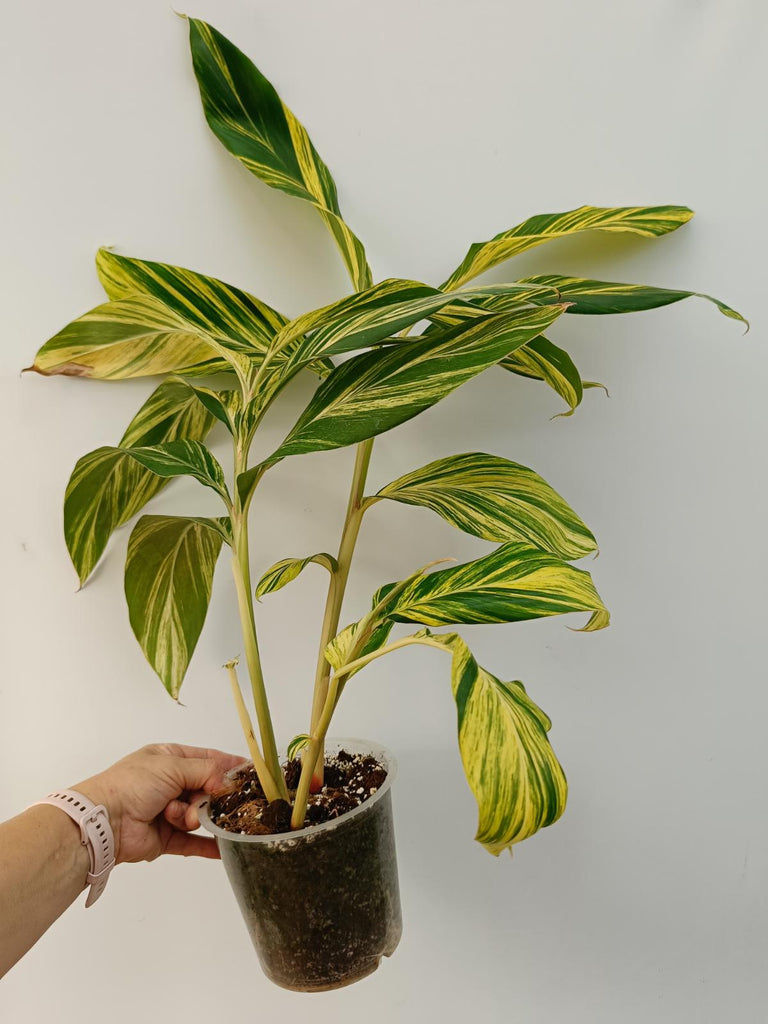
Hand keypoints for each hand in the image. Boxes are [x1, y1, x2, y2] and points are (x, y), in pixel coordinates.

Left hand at [75, 743, 244, 863]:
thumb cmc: (133, 784)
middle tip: (210, 801)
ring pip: (200, 815)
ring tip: (185, 818)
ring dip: (196, 817)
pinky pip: (194, 842)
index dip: (229, 766)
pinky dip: (209, 846)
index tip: (251, 774)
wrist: (105, 821)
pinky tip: (226, 849)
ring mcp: (169, 812)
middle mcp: (170, 784)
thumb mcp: (172, 767)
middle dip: (210, 797)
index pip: (208, 759)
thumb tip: (228, 782)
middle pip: (207, 789)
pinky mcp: (167, 838)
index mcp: (170, 760)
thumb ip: (206, 771)